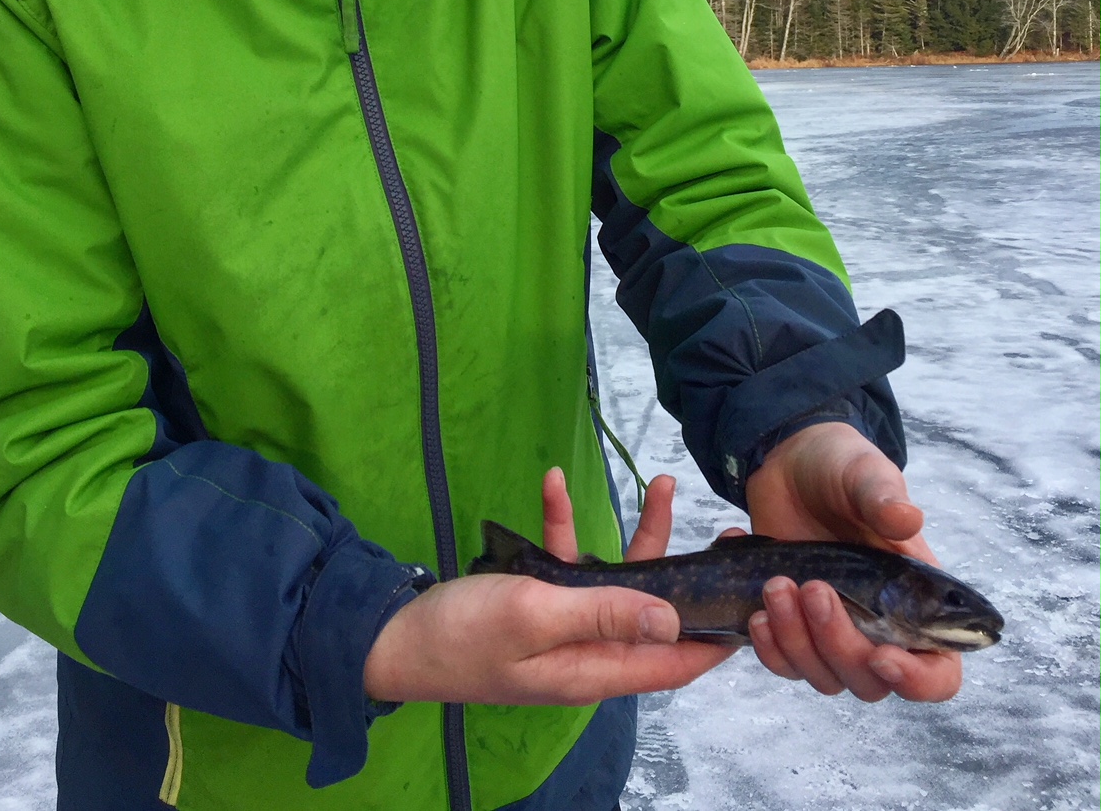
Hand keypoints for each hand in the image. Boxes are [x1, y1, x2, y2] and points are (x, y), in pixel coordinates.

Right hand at [363, 469, 733, 705]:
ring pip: (616, 578)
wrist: (395, 636)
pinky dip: (564, 522)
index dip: (716, 636)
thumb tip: (672, 621)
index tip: (755, 599)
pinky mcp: (535, 602)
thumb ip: (605, 615)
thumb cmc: (466, 634)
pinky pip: (564, 561)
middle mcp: (588, 651)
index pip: (674, 661)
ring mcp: (562, 626)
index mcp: (595, 669)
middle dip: (686, 569)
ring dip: (634, 531)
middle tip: (722, 528)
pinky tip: (553, 482)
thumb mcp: (537, 616)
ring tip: (661, 481)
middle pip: (653, 612)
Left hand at [744, 421, 961, 703]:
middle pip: (870, 681)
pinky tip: (754, 607)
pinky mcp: (792, 626)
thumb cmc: (839, 467)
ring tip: (775, 584)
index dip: (918, 681)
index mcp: (916, 601)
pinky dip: (767, 644)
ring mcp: (833, 630)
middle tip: (813, 586)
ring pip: (824, 676)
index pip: (938, 672)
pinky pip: (784, 662)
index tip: (883, 656)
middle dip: (838, 642)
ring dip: (796, 640)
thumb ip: (884, 496)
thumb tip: (907, 519)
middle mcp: (880, 626)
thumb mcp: (863, 472)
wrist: (788, 461)